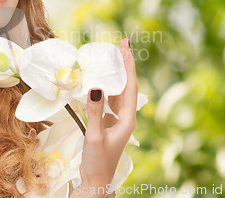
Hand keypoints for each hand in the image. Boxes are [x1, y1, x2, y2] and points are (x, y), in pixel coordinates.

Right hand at [75, 38, 137, 195]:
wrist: (97, 180)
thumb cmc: (97, 161)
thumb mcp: (94, 135)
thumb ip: (94, 111)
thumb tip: (96, 87)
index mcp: (127, 119)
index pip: (130, 86)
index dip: (129, 66)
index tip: (126, 47)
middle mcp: (126, 117)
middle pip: (127, 85)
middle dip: (124, 65)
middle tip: (120, 45)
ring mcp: (118, 120)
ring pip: (119, 91)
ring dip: (116, 74)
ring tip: (111, 57)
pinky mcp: (109, 123)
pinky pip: (110, 100)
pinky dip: (107, 87)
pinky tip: (100, 80)